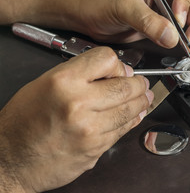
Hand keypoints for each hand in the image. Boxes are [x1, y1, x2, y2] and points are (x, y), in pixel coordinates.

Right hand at [0, 47, 152, 191]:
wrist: (10, 160)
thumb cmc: (23, 122)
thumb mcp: (45, 84)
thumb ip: (80, 75)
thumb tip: (114, 73)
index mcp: (63, 82)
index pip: (107, 59)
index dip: (118, 63)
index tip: (121, 69)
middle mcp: (78, 104)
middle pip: (126, 85)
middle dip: (139, 84)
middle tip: (143, 84)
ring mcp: (90, 129)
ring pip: (130, 109)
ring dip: (141, 102)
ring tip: (145, 98)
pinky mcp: (96, 148)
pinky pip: (122, 130)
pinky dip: (132, 121)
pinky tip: (135, 116)